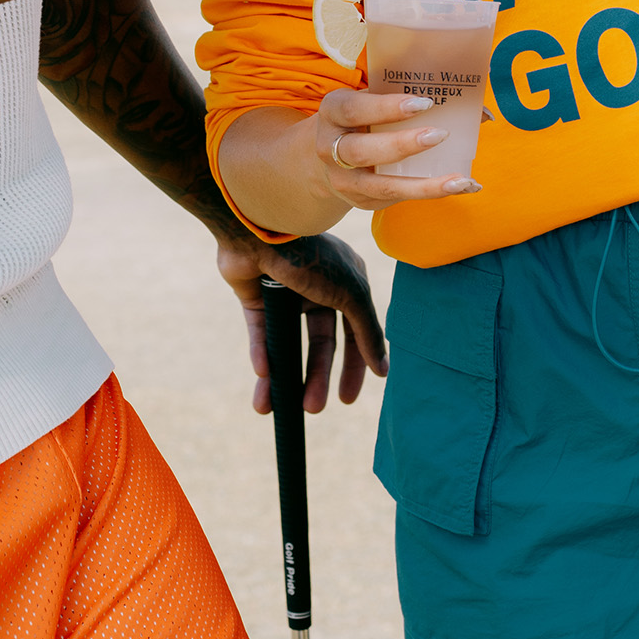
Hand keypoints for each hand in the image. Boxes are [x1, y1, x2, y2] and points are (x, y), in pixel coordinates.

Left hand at [217, 231, 386, 416]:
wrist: (258, 230)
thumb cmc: (311, 257)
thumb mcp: (350, 294)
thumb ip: (367, 331)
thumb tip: (383, 369)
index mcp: (346, 282)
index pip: (354, 331)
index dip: (354, 364)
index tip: (348, 397)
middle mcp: (317, 288)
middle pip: (321, 343)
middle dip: (317, 377)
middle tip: (314, 408)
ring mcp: (286, 292)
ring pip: (288, 342)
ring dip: (285, 375)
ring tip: (282, 406)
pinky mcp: (255, 296)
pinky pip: (261, 332)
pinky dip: (262, 352)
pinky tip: (264, 375)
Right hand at [305, 87, 481, 214]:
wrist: (323, 158)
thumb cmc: (362, 118)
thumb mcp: (372, 100)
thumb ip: (414, 97)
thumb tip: (482, 112)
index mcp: (333, 112)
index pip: (355, 109)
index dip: (386, 107)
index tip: (424, 102)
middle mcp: (329, 148)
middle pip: (362, 151)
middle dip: (402, 144)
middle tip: (440, 134)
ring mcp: (344, 180)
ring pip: (382, 186)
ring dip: (424, 185)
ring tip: (461, 180)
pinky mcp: (361, 201)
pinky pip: (397, 200)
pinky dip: (431, 194)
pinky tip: (461, 187)